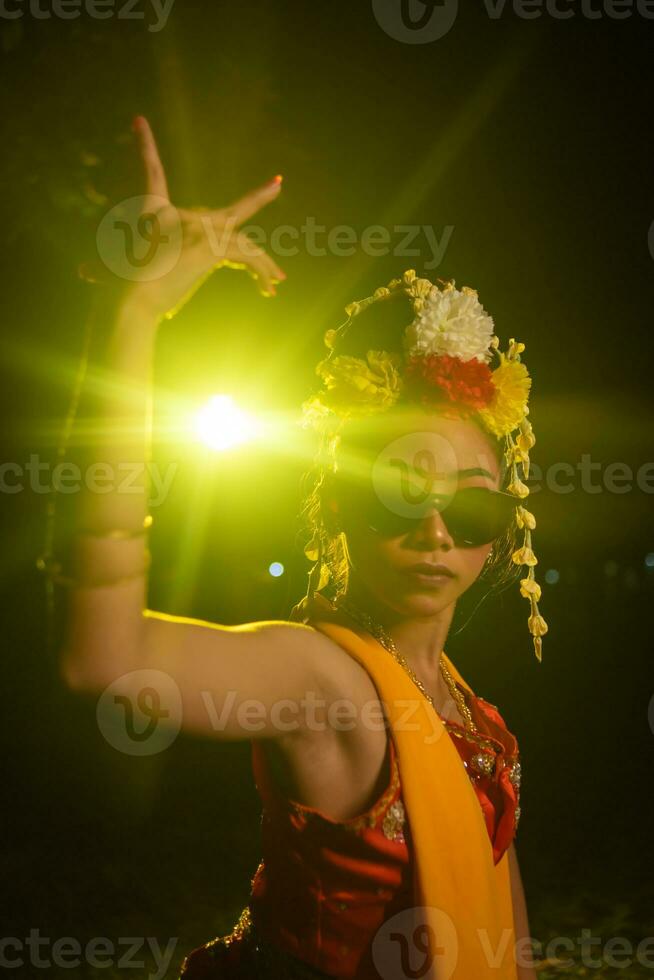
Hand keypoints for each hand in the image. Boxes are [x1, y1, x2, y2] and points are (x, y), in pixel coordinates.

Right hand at [82, 115, 285, 320]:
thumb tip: (83, 273)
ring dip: (262, 264)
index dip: (144, 146)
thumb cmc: (118, 288)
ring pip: (243, 243)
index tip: (138, 121)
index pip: (150, 171)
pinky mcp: (212, 247)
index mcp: (154, 214)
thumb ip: (101, 270)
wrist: (130, 298)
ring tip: (278, 280)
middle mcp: (180, 215)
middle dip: (252, 207)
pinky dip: (262, 269)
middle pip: (226, 217)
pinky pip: (247, 256)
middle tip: (276, 185)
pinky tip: (275, 284)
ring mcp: (198, 229)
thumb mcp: (111, 271)